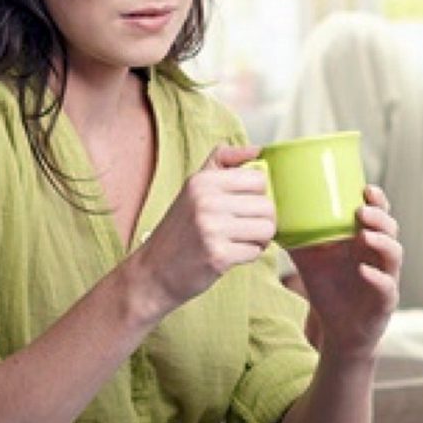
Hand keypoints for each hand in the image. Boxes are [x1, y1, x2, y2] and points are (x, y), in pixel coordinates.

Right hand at [140, 145, 275, 306]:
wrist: (154, 271)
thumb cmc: (181, 229)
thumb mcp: (194, 187)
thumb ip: (224, 162)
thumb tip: (258, 150)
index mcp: (203, 181)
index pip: (259, 179)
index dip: (258, 195)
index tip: (244, 206)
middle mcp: (206, 201)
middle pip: (267, 206)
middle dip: (262, 221)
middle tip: (243, 228)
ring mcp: (212, 229)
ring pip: (267, 229)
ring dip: (259, 239)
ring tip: (239, 240)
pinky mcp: (218, 256)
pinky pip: (256, 252)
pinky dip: (249, 256)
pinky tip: (231, 255)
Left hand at [288, 185, 400, 358]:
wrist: (336, 329)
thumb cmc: (328, 288)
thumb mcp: (309, 260)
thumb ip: (296, 238)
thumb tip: (271, 215)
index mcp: (364, 240)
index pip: (377, 213)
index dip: (377, 200)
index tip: (366, 188)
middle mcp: (378, 255)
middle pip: (390, 228)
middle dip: (379, 216)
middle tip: (361, 210)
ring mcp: (385, 276)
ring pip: (394, 253)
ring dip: (382, 241)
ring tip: (364, 234)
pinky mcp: (385, 300)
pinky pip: (387, 286)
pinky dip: (377, 277)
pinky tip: (364, 271)